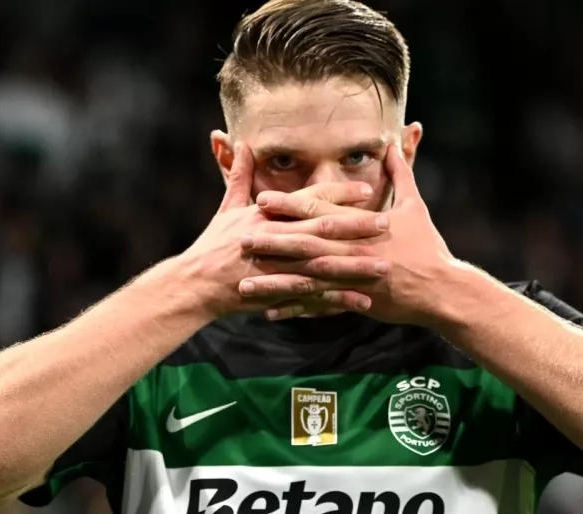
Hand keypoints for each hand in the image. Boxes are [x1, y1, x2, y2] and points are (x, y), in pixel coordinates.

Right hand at [179, 143, 391, 317]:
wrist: (195, 284)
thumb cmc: (212, 245)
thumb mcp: (227, 207)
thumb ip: (240, 175)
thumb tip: (243, 143)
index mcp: (267, 215)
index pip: (308, 200)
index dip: (339, 195)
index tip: (367, 191)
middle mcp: (275, 238)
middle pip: (323, 231)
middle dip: (356, 227)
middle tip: (387, 224)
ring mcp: (277, 267)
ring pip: (324, 266)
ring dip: (355, 266)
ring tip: (383, 266)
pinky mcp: (278, 293)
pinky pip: (314, 298)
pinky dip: (338, 300)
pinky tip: (362, 302)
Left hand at [239, 144, 457, 324]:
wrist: (442, 290)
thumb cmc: (428, 246)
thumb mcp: (416, 205)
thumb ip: (401, 173)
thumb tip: (394, 143)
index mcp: (363, 226)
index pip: (320, 211)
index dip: (289, 205)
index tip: (261, 199)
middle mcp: (353, 252)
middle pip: (306, 245)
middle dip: (272, 242)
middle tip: (241, 239)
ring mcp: (352, 280)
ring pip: (307, 280)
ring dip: (275, 281)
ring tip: (245, 283)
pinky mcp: (355, 302)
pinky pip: (319, 307)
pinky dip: (295, 310)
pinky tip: (270, 312)